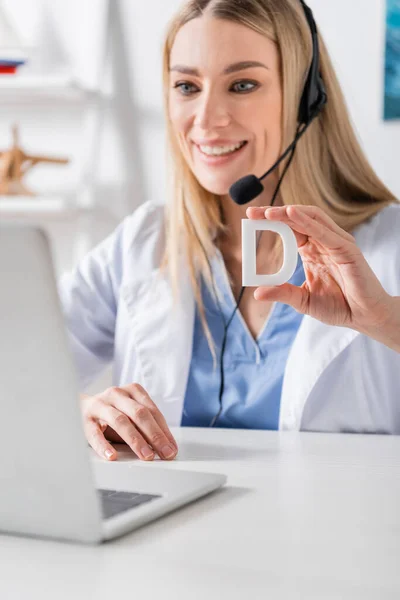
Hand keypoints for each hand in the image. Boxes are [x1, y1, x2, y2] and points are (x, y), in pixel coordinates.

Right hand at [81, 383, 177, 461]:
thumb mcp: (130, 414)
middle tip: (165, 453)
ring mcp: (100, 404)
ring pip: (120, 421)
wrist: (79, 406)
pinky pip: (95, 433)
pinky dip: (104, 445)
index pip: (152, 411)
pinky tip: (112, 456)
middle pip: (139, 414)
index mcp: (133, 390)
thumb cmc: (112, 413)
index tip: (172, 448)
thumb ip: (146, 427)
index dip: (164, 430)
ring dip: (136, 440)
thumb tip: (166, 447)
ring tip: (146, 456)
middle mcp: (117, 394)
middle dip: (155, 435)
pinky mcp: (85, 418)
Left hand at [246, 204, 392, 333]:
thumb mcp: (303, 300)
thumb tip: (257, 293)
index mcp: (312, 251)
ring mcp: (336, 243)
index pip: (289, 228)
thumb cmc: (338, 307)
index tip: (250, 217)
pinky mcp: (347, 250)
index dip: (272, 220)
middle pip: (298, 218)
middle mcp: (323, 243)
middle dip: (275, 212)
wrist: (364, 317)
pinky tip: (292, 215)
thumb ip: (283, 294)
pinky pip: (325, 232)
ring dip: (289, 213)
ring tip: (268, 212)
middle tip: (253, 212)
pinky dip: (308, 222)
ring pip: (312, 219)